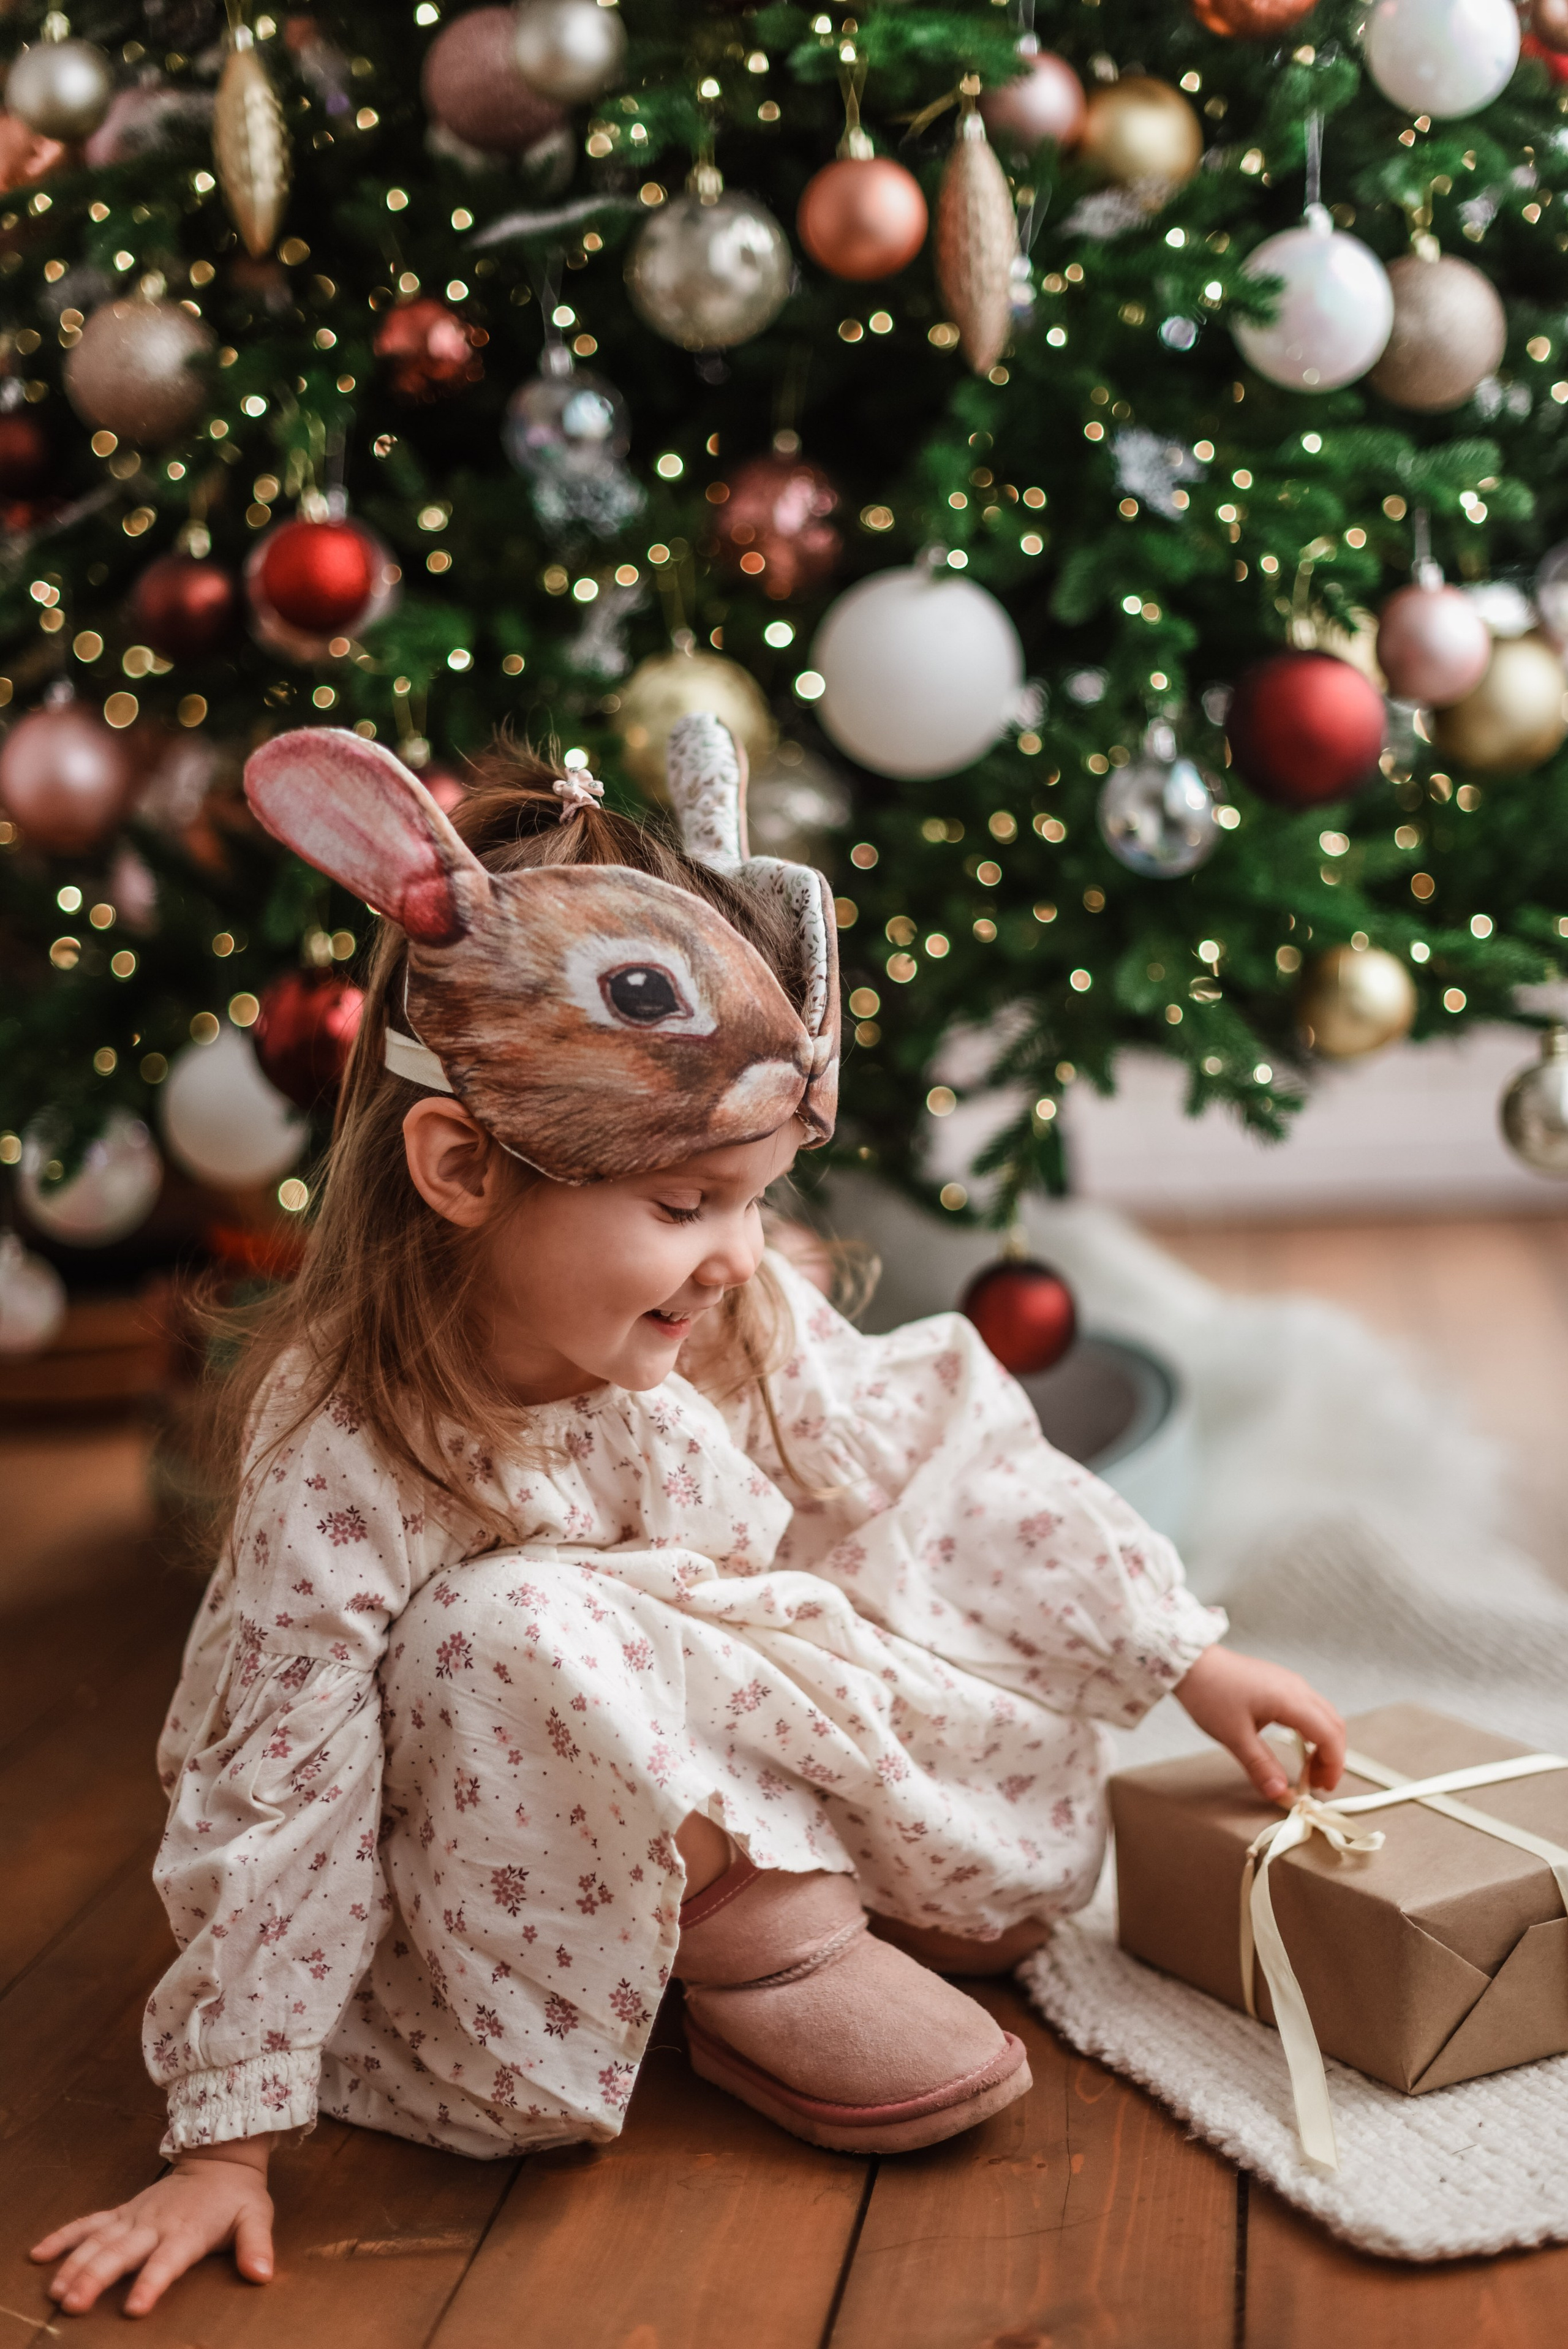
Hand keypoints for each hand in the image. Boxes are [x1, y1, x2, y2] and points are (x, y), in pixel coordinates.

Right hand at [31, 2135, 274, 2316]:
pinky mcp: (123, 2212)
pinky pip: (89, 2223)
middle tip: (72, 2305)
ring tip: (55, 2292)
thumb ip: (256, 2245)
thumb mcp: (256, 2217)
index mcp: (186, 2231)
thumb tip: (263, 2273)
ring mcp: (135, 2217)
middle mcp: (154, 2225)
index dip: (151, 2283)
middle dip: (95, 2278)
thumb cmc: (238, 2197)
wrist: (220, 2159)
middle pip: (120, 2253)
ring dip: (74, 2265)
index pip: (167, 2261)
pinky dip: (63, 2237)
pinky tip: (38, 2254)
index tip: (134, 2308)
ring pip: (98, 2241)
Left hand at [1174, 1645, 1344, 1803]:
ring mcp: (1289, 1682)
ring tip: (1308, 1769)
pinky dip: (1312, 1730)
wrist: (1191, 1663)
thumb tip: (1280, 1793)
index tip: (1323, 1788)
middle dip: (1331, 1756)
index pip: (1329, 1734)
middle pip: (1333, 1724)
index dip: (1333, 1764)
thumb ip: (1260, 1766)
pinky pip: (1309, 1708)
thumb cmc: (1210, 1693)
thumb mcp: (1234, 1736)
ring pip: (1323, 1715)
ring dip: (1323, 1743)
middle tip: (1317, 1783)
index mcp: (1290, 1699)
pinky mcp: (1280, 1683)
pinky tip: (1298, 1746)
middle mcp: (1296, 1687)